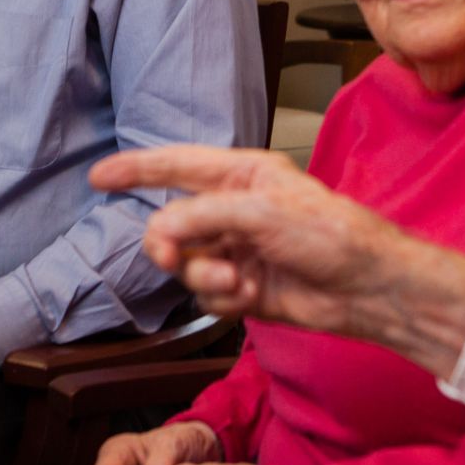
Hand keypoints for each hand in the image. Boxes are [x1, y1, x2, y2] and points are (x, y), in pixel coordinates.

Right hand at [90, 147, 464, 377]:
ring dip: (206, 276)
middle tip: (173, 255)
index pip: (176, 165)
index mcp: (241, 175)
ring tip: (238, 280)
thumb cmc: (331, 234)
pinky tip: (253, 296)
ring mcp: (237, 249)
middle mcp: (234, 209)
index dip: (135, 169)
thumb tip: (160, 231)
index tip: (98, 177)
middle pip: (171, 224)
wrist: (366, 288)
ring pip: (186, 263)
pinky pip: (207, 293)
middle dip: (170, 243)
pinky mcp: (243, 287)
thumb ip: (203, 215)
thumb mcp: (262, 212)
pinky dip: (224, 298)